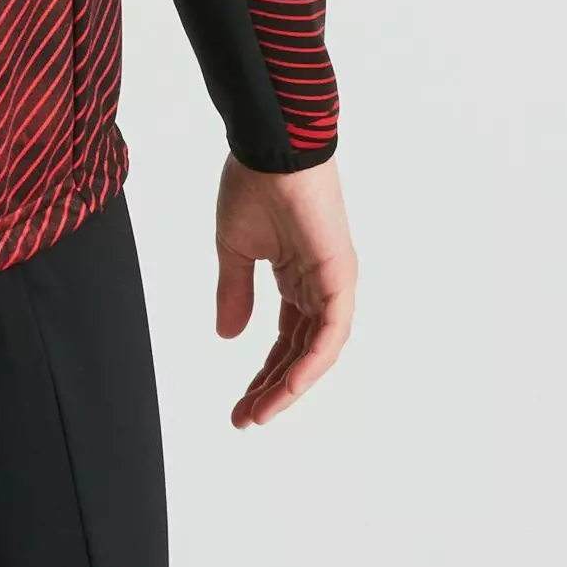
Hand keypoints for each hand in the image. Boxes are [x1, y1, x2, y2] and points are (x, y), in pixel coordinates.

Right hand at [214, 152, 355, 427]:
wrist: (270, 148)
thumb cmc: (253, 184)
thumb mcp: (235, 250)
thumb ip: (235, 293)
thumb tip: (227, 335)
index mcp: (297, 277)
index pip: (285, 339)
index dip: (263, 372)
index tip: (240, 403)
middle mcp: (319, 285)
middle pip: (300, 352)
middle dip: (272, 388)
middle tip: (245, 418)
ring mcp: (332, 283)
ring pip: (317, 351)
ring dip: (289, 385)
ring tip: (259, 413)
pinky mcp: (339, 277)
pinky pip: (330, 332)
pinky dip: (311, 362)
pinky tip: (287, 387)